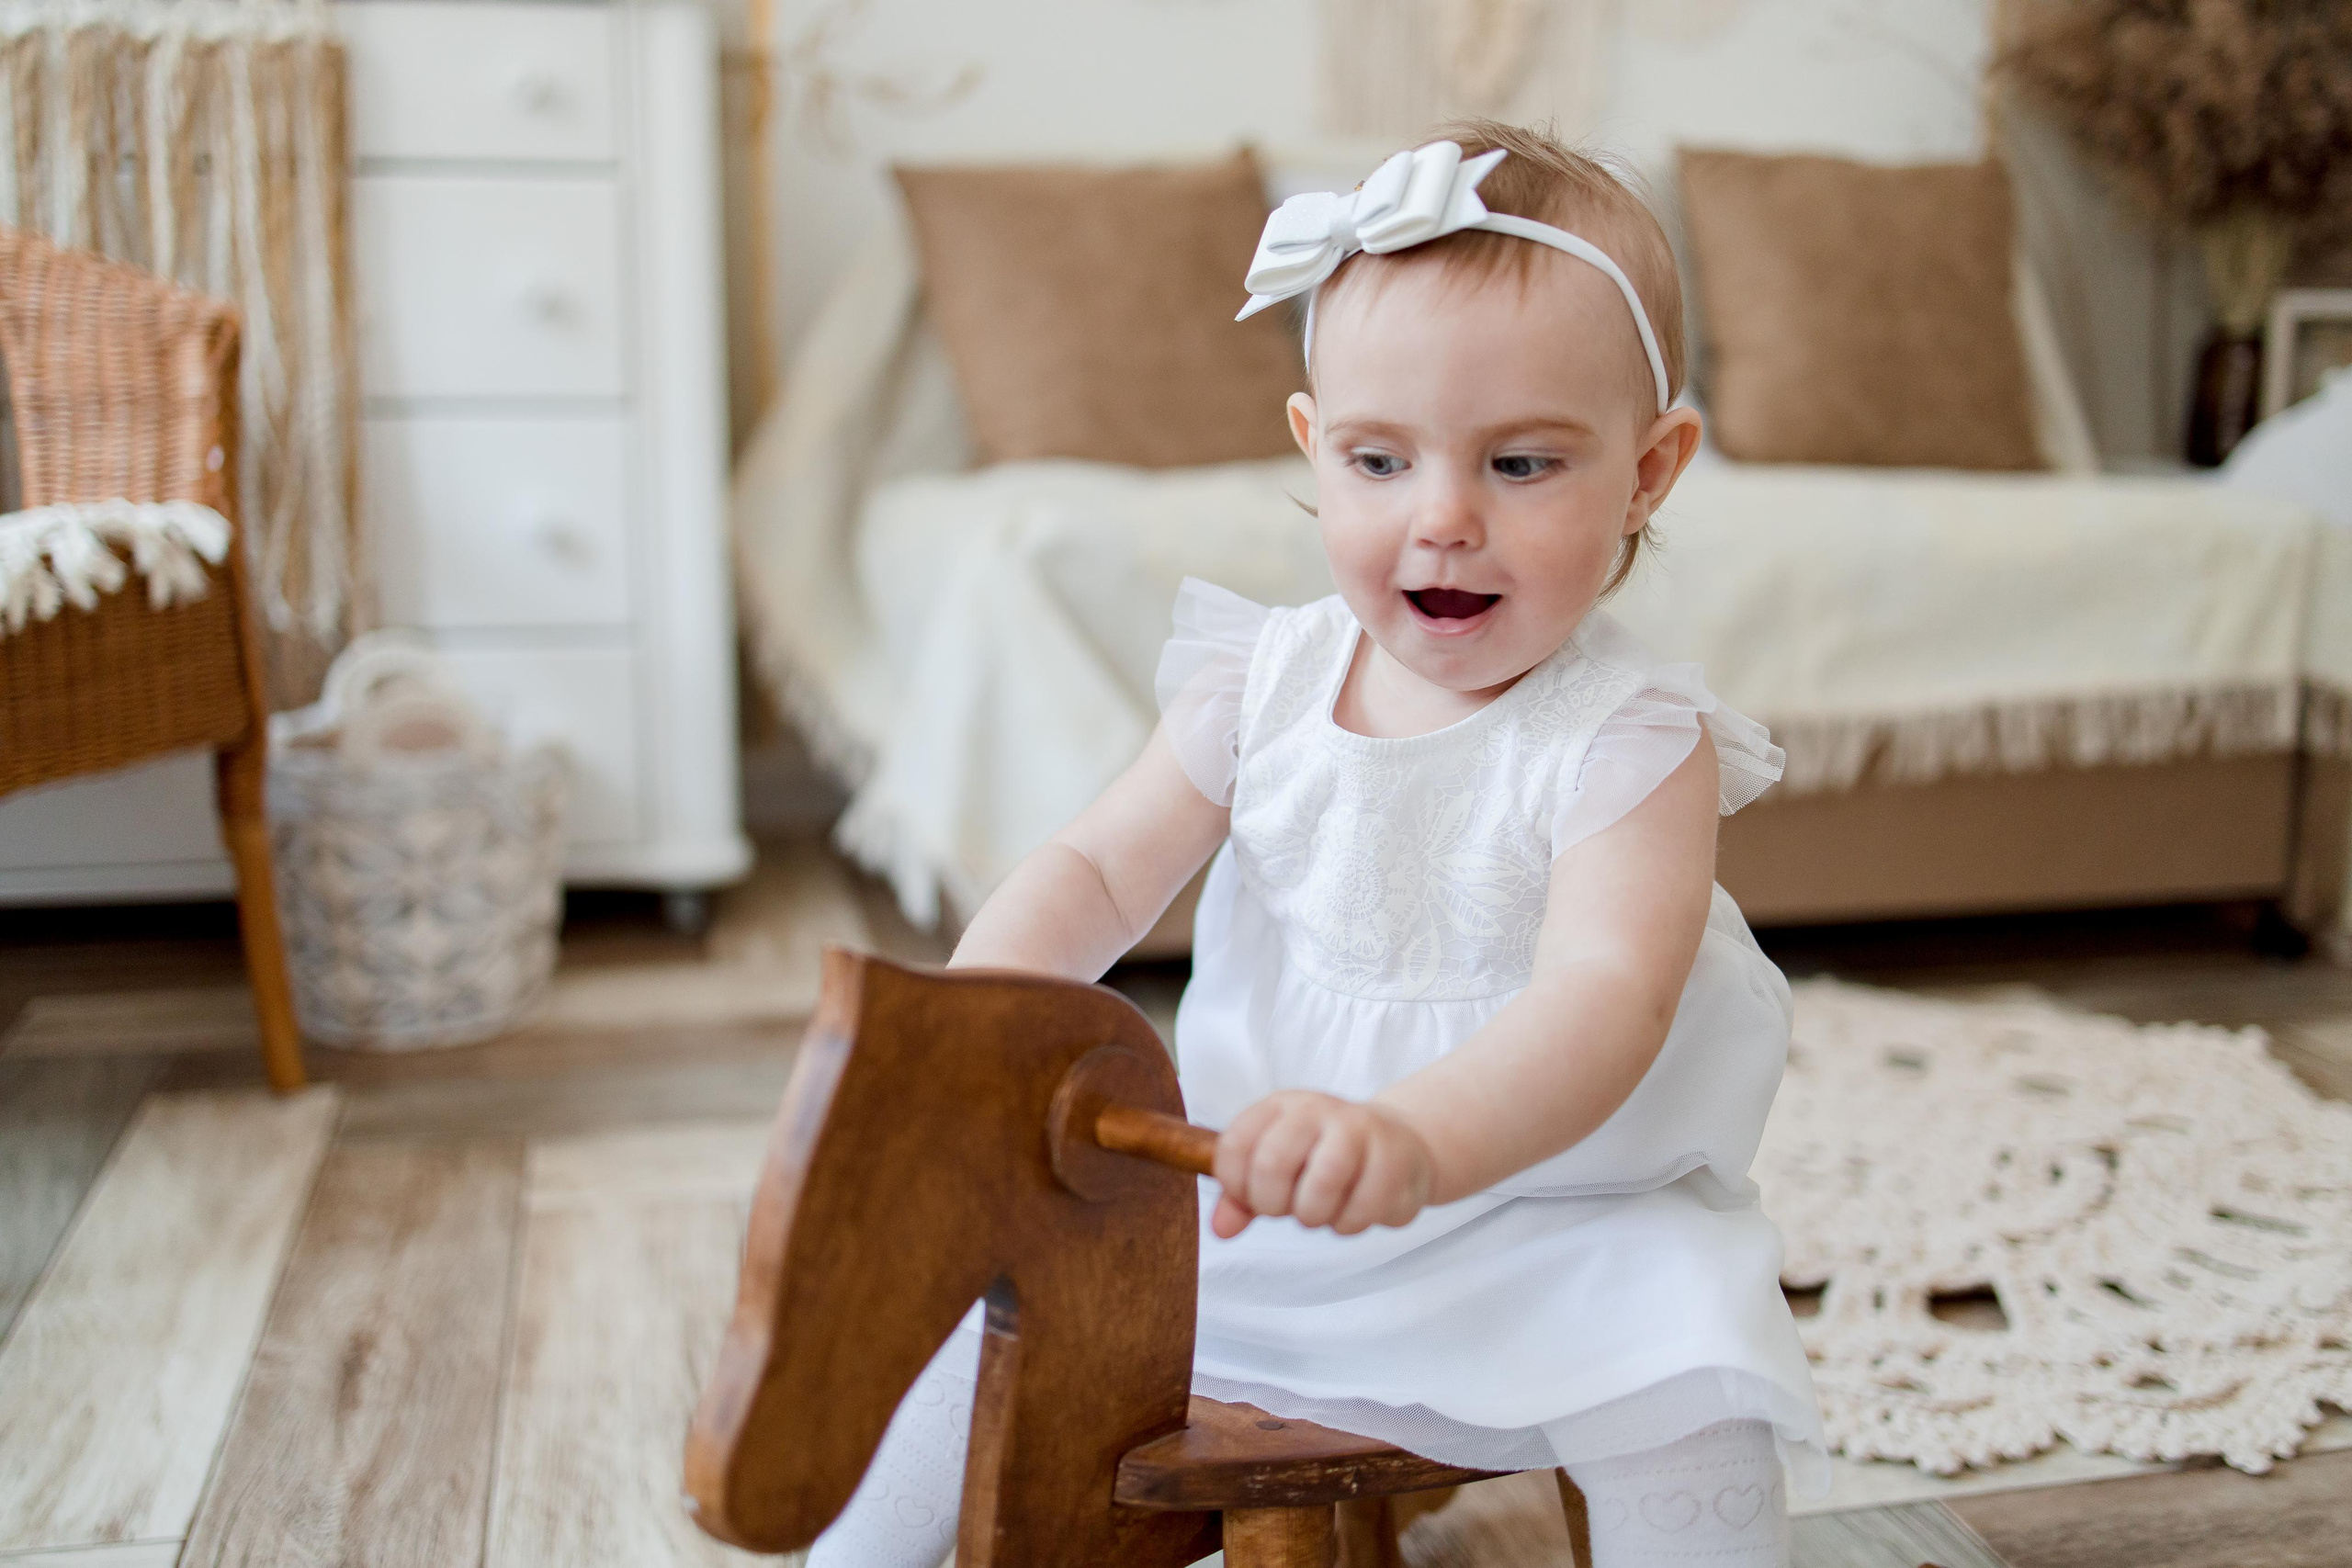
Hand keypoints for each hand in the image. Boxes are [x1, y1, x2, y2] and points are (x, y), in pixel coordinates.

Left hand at [1210, 1090, 1435, 1238]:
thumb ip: (1242, 1198)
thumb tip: (1221, 1229)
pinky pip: (1363, 1209)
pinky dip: (1350, 1224)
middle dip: (1273, 1204)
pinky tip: (1354, 1211)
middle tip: (1287, 1210)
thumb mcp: (1279, 1168)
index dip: (1236, 1187)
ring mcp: (1360, 1129)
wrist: (1399, 1145)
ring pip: (1322, 1184)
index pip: (1234, 1146)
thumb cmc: (1326, 1159)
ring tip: (1321, 1212)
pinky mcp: (1395, 1158)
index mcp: (1281, 1106)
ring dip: (1314, 1216)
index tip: (1252, 1200)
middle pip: (1272, 1164)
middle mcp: (1317, 1109)